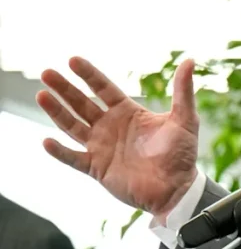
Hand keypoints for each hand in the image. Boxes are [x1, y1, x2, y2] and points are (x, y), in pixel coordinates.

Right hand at [35, 57, 200, 222]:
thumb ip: (183, 90)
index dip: (89, 75)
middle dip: (65, 89)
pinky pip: (74, 158)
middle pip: (82, 104)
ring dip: (56, 112)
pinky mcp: (97, 168)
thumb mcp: (185, 119)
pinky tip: (47, 141)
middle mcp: (111, 127)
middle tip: (46, 73)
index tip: (72, 60)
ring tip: (41, 95)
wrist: (177, 188)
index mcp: (128, 113)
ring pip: (72, 127)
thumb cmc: (182, 154)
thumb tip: (190, 60)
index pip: (104, 89)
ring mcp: (102, 147)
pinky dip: (60, 152)